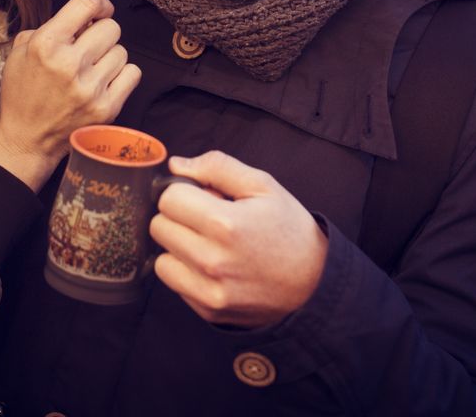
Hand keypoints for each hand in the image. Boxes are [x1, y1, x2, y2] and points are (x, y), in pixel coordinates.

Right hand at [0, 0, 140, 189]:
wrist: (27, 139)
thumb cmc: (24, 91)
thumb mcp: (22, 50)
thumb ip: (52, 26)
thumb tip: (87, 16)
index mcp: (45, 44)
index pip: (88, 2)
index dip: (99, 2)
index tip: (99, 10)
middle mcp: (69, 64)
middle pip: (111, 27)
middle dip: (102, 33)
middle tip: (89, 46)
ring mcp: (90, 88)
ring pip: (122, 51)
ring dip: (109, 56)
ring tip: (91, 69)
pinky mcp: (106, 108)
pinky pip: (132, 74)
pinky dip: (122, 75)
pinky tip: (104, 81)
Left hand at [149, 151, 327, 327]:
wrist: (316, 284)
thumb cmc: (290, 230)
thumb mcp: (264, 186)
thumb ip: (218, 167)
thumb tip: (175, 165)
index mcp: (226, 225)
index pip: (168, 198)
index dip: (184, 191)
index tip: (202, 196)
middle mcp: (212, 261)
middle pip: (159, 227)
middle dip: (179, 217)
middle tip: (207, 219)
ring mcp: (209, 291)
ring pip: (161, 258)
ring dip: (178, 247)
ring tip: (208, 243)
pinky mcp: (208, 311)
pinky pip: (175, 284)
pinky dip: (187, 271)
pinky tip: (213, 266)